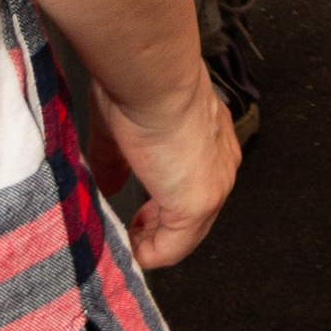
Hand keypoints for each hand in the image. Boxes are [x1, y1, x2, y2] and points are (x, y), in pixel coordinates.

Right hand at [98, 70, 240, 270]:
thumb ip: (117, 161)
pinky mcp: (198, 203)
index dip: (162, 205)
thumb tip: (109, 184)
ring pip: (185, 234)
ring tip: (124, 246)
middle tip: (127, 235)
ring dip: (151, 243)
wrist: (153, 76)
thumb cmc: (140, 85)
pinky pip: (173, 247)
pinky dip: (148, 254)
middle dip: (156, 228)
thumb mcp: (122, 128)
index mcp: (210, 139)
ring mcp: (214, 185)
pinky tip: (127, 250)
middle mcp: (221, 163)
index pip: (191, 183)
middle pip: (192, 214)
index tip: (136, 216)